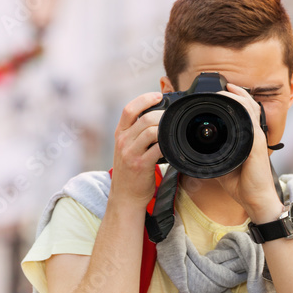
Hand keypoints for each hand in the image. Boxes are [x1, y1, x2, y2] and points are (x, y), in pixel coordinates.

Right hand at [110, 92, 164, 208]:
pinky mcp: (140, 164)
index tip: (158, 95)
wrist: (125, 196)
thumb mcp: (126, 148)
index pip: (129, 109)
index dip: (144, 99)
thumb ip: (136, 134)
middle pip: (144, 118)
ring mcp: (130, 153)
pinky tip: (172, 146)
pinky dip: (167, 144)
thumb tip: (157, 119)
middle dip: (162, 115)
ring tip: (172, 132)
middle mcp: (123, 141)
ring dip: (165, 129)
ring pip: (151, 131)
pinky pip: (158, 148)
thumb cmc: (130, 172)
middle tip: (172, 118)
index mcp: (120, 134)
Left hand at [214, 84, 280, 221]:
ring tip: (225, 89)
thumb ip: (213, 155)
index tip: (220, 92)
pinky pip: (250, 121)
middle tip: (221, 86)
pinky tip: (232, 103)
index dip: (233, 99)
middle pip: (248, 104)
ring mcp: (256, 138)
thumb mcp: (222, 166)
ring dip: (237, 96)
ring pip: (250, 108)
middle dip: (235, 92)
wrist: (255, 200)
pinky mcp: (256, 144)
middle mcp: (254, 135)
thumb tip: (196, 152)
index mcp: (247, 138)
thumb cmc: (242, 184)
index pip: (243, 112)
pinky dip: (241, 109)